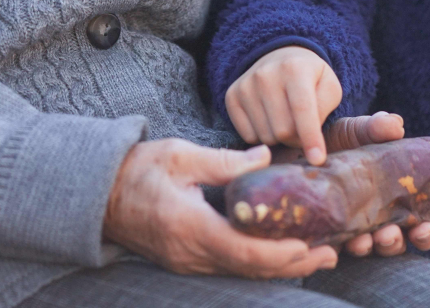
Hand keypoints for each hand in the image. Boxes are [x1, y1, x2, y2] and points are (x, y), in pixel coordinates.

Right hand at [102, 139, 338, 278]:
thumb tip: (266, 157)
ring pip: (242, 272)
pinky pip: (230, 267)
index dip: (279, 253)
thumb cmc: (139, 169)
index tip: (309, 246)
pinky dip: (259, 263)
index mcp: (189, 226)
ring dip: (280, 266)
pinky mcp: (187, 260)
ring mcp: (187, 262)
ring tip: (317, 255)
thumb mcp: (181, 155)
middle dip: (292, 264)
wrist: (100, 193)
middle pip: (249, 269)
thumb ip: (225, 161)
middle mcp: (190, 253)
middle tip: (330, 254)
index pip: (242, 250)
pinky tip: (281, 253)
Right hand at [225, 46, 343, 163]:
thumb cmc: (310, 79)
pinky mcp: (232, 96)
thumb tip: (310, 139)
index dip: (311, 137)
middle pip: (283, 130)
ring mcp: (245, 85)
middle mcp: (265, 74)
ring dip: (280, 139)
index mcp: (294, 68)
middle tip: (302, 129)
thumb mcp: (329, 88)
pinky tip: (268, 121)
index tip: (317, 160)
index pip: (302, 109)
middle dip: (297, 138)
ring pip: (266, 137)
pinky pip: (248, 136)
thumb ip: (324, 110)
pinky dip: (262, 137)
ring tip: (285, 121)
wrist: (280, 59)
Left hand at [320, 114, 429, 258]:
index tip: (425, 227)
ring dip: (369, 247)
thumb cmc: (337, 140)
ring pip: (369, 249)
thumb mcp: (356, 131)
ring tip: (364, 241)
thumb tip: (396, 124)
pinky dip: (342, 248)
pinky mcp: (326, 233)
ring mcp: (352, 229)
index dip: (427, 232)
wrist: (296, 146)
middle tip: (388, 235)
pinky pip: (337, 250)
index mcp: (394, 198)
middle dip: (396, 243)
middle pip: (397, 243)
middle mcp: (377, 219)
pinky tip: (341, 241)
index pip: (420, 224)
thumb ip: (376, 127)